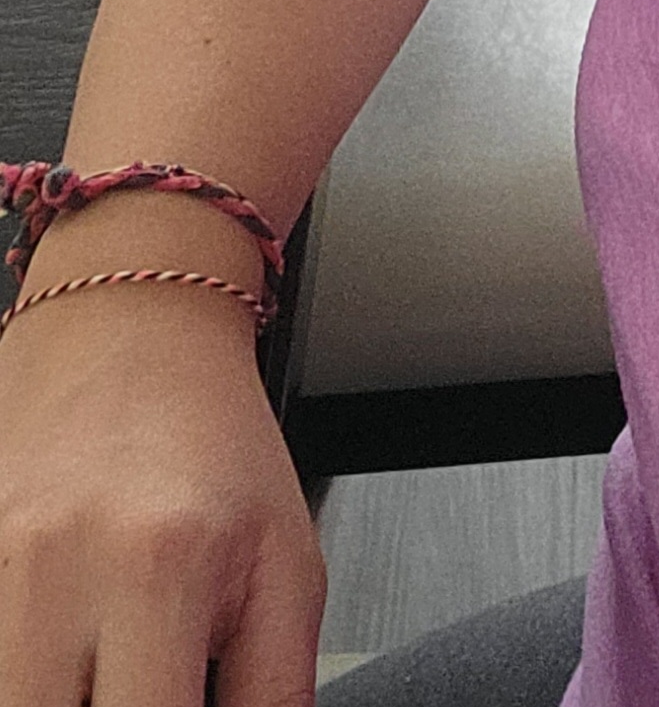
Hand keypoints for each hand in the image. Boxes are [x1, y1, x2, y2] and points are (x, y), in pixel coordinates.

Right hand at [0, 288, 325, 704]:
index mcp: (158, 569)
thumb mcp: (286, 567)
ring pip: (10, 696)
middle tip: (145, 686)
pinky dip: (26, 668)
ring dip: (56, 698)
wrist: (132, 334)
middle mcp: (53, 573)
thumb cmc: (213, 444)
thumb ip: (273, 693)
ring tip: (107, 670)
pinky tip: (62, 658)